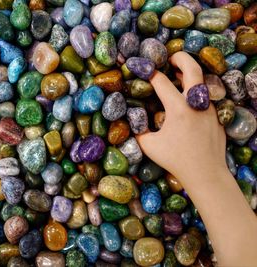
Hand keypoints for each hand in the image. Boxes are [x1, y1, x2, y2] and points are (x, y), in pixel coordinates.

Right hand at [136, 51, 226, 179]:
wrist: (206, 173)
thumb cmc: (175, 160)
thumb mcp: (149, 145)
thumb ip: (138, 129)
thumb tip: (131, 119)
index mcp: (177, 108)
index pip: (161, 81)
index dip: (150, 73)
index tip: (143, 69)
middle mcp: (195, 103)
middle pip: (192, 68)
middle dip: (180, 58)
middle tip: (170, 58)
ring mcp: (209, 108)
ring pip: (201, 82)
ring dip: (189, 75)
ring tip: (178, 76)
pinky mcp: (216, 116)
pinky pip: (205, 97)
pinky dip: (195, 93)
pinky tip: (187, 100)